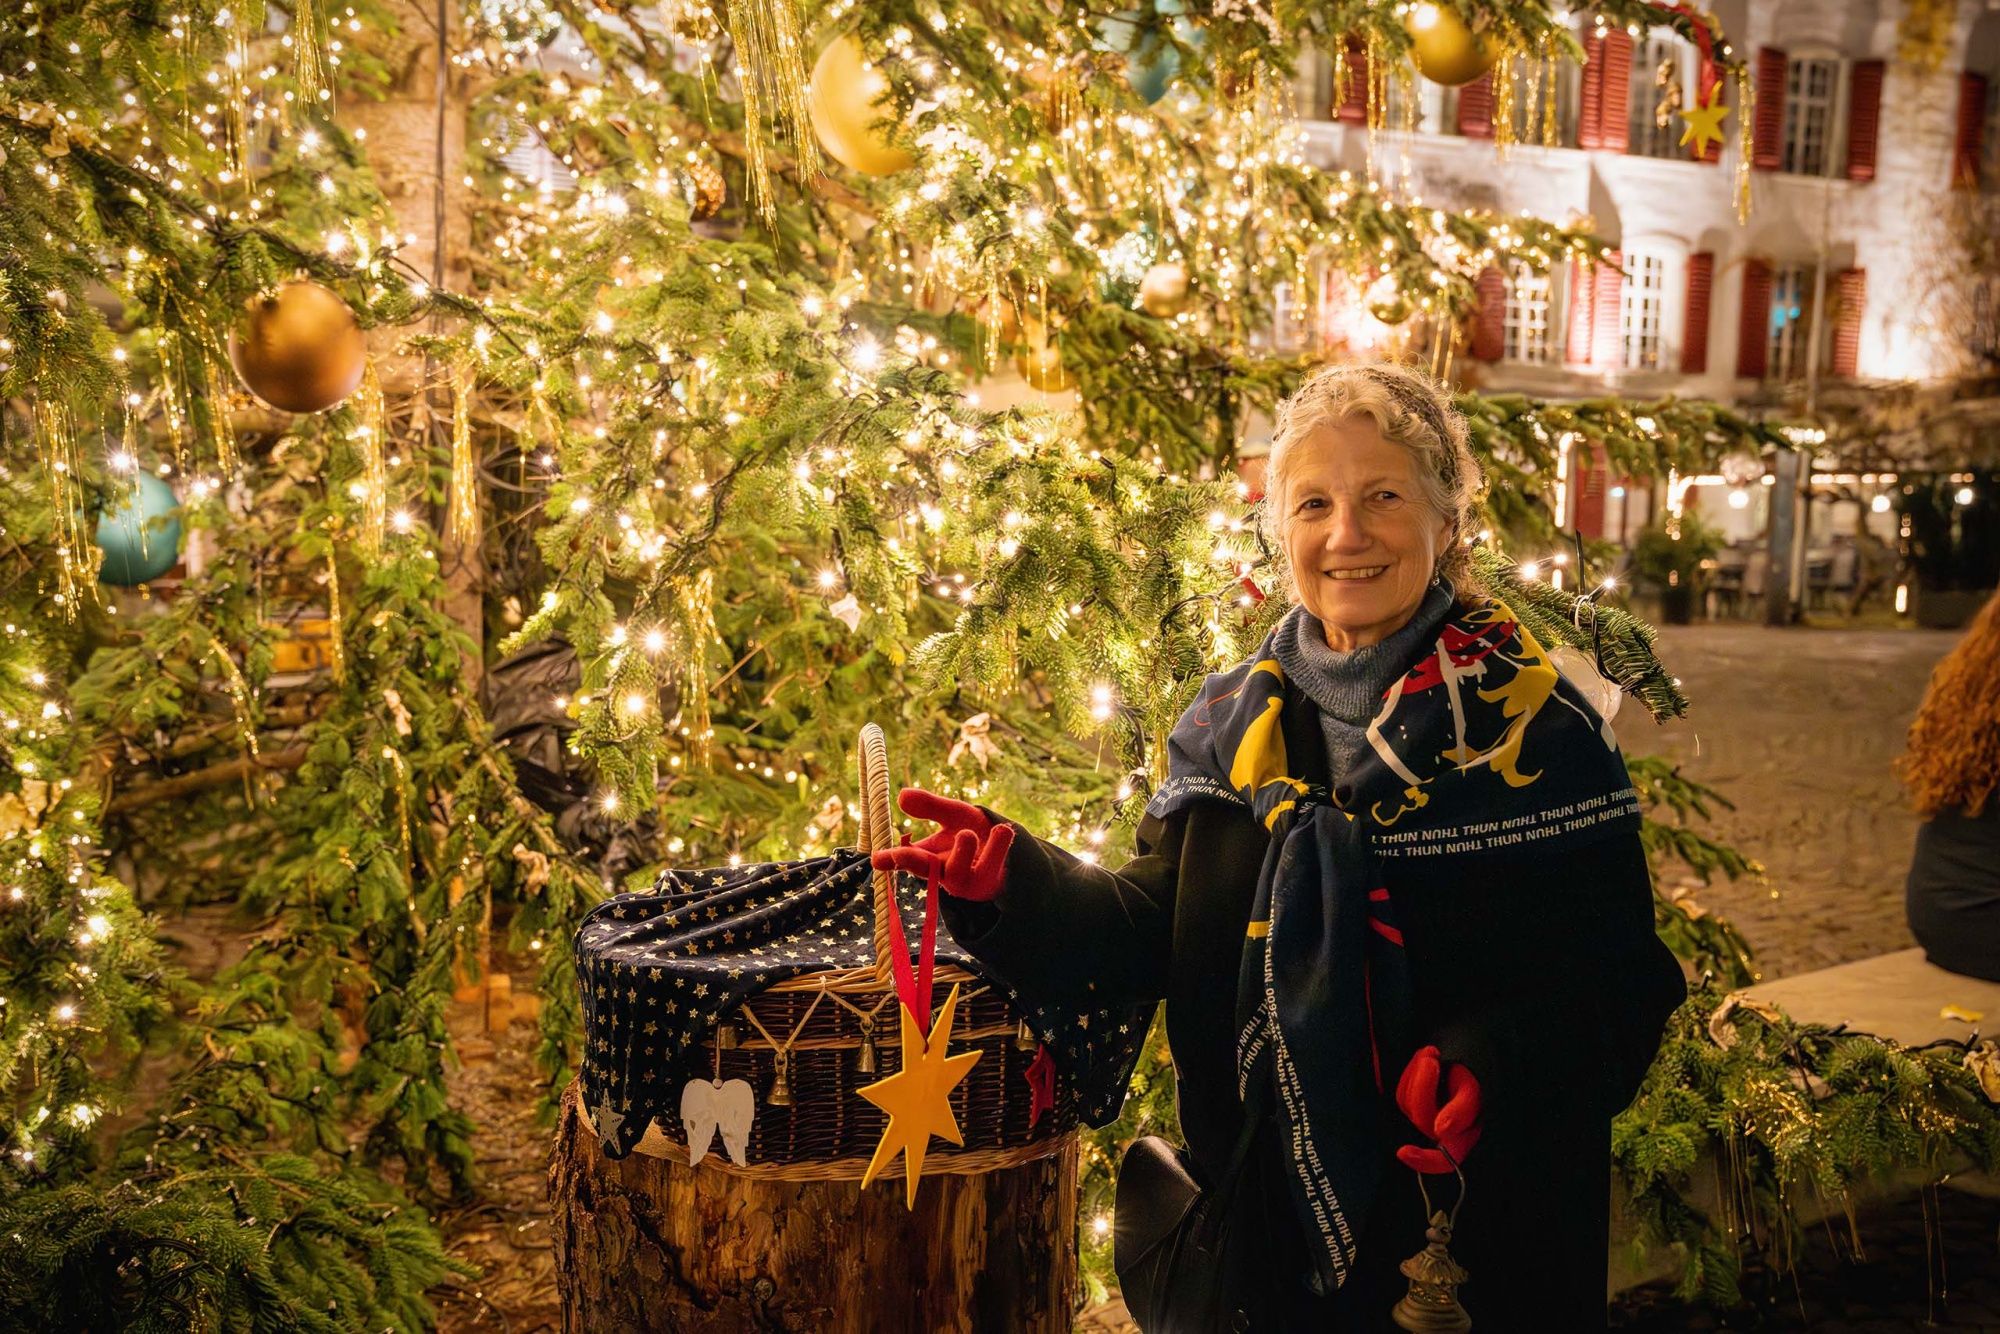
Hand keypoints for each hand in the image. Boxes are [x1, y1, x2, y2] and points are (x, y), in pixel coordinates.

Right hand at [870, 788, 1014, 901]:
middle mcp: (946, 872)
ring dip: (962, 853)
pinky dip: (999, 848)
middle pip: (927, 870)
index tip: (876, 859)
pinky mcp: (993, 880)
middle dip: (913, 862)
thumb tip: (901, 796)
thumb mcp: (953, 815)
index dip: (892, 859)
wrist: (1014, 852)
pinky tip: (1004, 829)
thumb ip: (930, 807)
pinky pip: (993, 865)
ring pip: (960, 873)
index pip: (908, 859)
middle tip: (901, 854)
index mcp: (931, 858)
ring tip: (968, 834)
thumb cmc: (977, 832)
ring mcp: (969, 880)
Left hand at [1394, 1045, 1481, 1174]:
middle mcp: (1439, 1133)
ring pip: (1407, 1102)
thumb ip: (1461, 1112)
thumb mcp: (1473, 1093)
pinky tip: (1427, 1059)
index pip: (1443, 1160)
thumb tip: (1441, 1130)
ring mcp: (1422, 1118)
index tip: (1403, 1151)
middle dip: (1424, 1084)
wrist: (1464, 1058)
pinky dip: (1412, 1071)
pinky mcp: (1409, 1104)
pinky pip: (1402, 1090)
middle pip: (1420, 1117)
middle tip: (1433, 1058)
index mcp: (1461, 1138)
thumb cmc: (1473, 1079)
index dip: (1424, 1161)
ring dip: (1418, 1073)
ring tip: (1433, 1055)